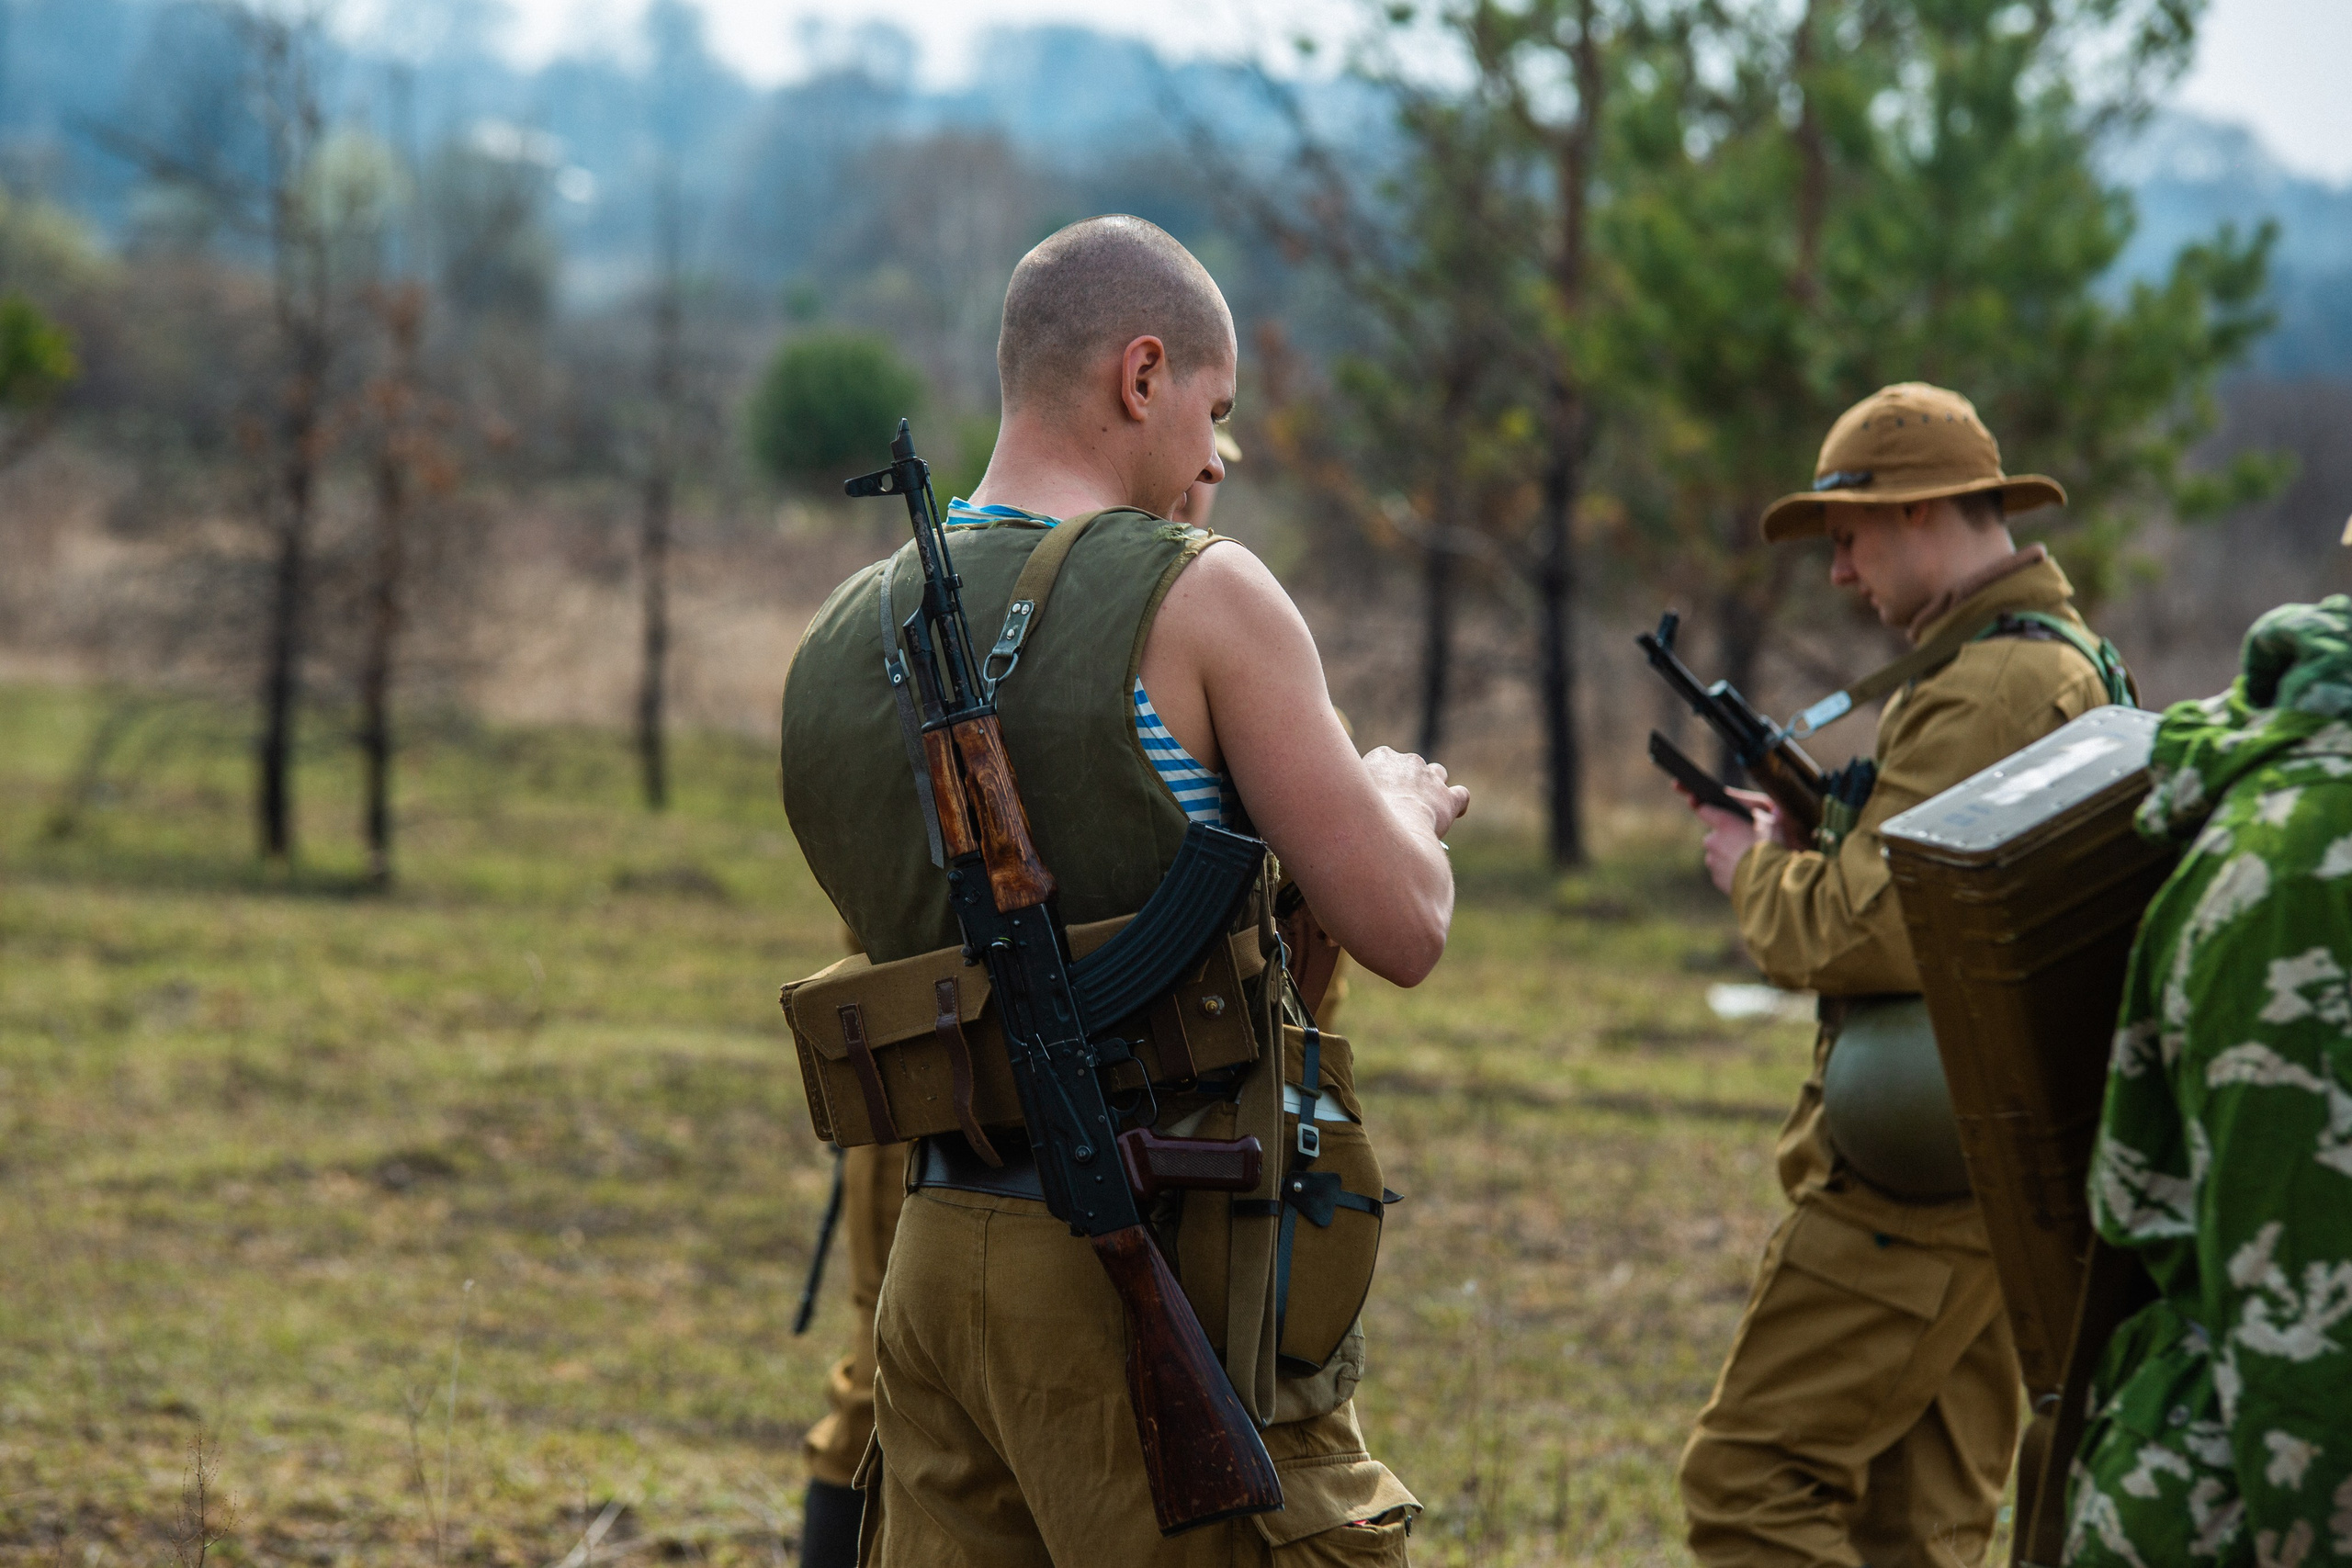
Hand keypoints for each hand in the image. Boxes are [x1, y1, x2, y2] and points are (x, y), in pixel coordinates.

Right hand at [1363, 746, 1470, 839]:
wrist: (1387, 833)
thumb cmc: (1362, 819)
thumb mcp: (1349, 798)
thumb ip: (1361, 792)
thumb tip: (1360, 803)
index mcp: (1382, 757)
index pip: (1383, 760)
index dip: (1382, 778)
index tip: (1378, 795)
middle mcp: (1409, 761)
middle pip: (1411, 766)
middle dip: (1408, 782)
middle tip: (1399, 807)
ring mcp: (1431, 778)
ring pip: (1437, 773)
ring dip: (1433, 786)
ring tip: (1424, 807)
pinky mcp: (1449, 798)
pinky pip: (1460, 795)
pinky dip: (1457, 803)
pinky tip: (1452, 813)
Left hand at [1676, 785, 1791, 894]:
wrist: (1768, 883)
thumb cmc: (1771, 849)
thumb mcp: (1774, 825)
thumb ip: (1769, 816)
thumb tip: (1777, 811)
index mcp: (1724, 823)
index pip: (1704, 810)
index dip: (1710, 811)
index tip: (1715, 813)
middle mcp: (1713, 841)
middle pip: (1714, 836)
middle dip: (1725, 838)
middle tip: (1745, 842)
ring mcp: (1713, 861)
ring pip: (1716, 854)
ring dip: (1728, 855)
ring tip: (1748, 860)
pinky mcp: (1716, 878)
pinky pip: (1721, 871)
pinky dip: (1730, 871)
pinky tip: (1746, 873)